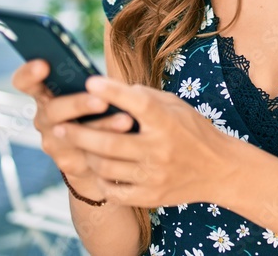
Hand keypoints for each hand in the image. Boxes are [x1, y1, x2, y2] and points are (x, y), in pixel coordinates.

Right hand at [11, 59, 135, 188]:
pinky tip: (127, 142)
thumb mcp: (87, 92)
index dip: (29, 74)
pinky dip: (110, 148)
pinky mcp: (69, 163)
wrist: (95, 153)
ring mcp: (54, 143)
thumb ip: (87, 83)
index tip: (43, 65)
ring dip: (102, 127)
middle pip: (53, 110)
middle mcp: (44, 118)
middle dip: (78, 104)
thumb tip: (101, 77)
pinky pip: (88, 155)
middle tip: (101, 101)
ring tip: (126, 120)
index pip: (24, 82)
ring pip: (73, 136)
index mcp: (44, 94)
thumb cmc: (94, 109)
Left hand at [54, 75, 237, 207]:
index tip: (89, 81)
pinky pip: (113, 190)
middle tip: (58, 126)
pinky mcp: (150, 196)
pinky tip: (96, 168)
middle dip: (78, 133)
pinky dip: (100, 178)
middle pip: (109, 143)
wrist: (219, 169)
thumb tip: (112, 89)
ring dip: (85, 155)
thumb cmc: (193, 131)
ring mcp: (154, 176)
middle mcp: (160, 150)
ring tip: (74, 146)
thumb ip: (145, 97)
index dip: (113, 92)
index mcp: (168, 122)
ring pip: (105, 167)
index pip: (137, 103)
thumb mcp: (176, 106)